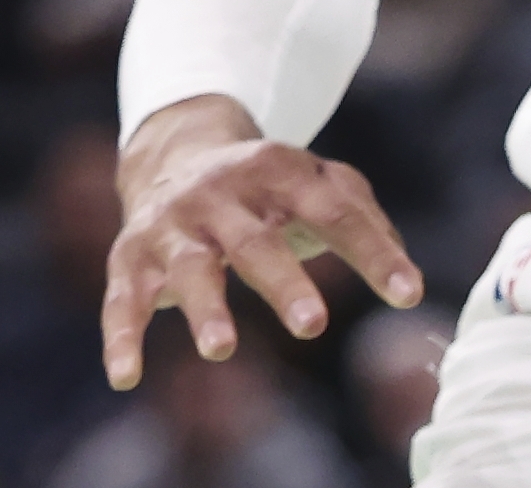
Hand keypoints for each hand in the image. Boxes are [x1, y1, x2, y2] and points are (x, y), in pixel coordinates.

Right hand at [101, 99, 425, 389]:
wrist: (175, 153)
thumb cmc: (267, 186)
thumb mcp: (316, 183)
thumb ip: (363, 218)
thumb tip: (405, 275)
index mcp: (280, 169)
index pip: (335, 212)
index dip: (373, 252)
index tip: (408, 293)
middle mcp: (223, 193)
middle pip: (257, 241)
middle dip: (284, 282)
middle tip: (313, 324)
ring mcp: (174, 225)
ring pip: (190, 268)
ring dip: (205, 309)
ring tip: (223, 350)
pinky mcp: (131, 257)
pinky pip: (123, 300)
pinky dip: (122, 338)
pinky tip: (127, 378)